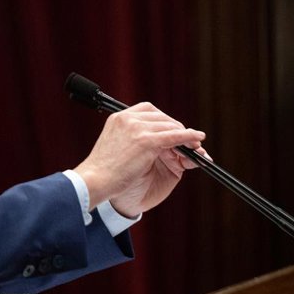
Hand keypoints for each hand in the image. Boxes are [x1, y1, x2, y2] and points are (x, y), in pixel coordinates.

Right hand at [72, 102, 205, 217]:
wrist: (95, 182)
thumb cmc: (104, 173)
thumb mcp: (118, 148)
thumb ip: (134, 140)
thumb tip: (158, 143)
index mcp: (119, 119)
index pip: (148, 111)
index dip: (164, 121)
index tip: (173, 131)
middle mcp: (128, 119)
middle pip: (162, 118)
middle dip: (177, 129)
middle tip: (188, 143)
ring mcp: (137, 128)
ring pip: (170, 126)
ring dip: (185, 136)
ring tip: (195, 147)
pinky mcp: (147, 141)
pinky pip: (175, 136)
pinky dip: (189, 137)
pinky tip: (198, 139)